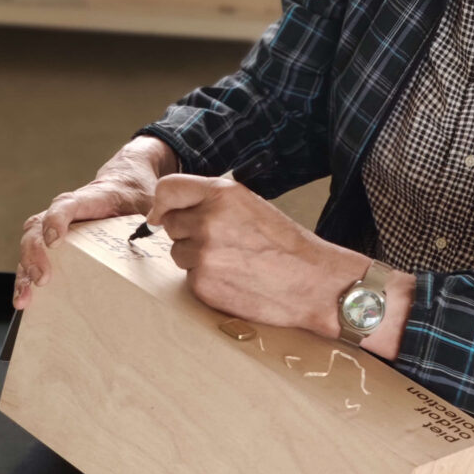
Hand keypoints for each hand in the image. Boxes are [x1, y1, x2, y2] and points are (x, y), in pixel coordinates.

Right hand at [14, 136, 177, 308]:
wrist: (130, 180)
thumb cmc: (139, 192)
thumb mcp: (152, 200)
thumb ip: (157, 215)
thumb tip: (157, 237)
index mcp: (93, 197)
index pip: (68, 204)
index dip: (58, 220)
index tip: (55, 241)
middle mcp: (70, 210)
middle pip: (39, 225)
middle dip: (35, 252)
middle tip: (41, 278)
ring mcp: (60, 225)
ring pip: (32, 240)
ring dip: (25, 268)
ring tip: (25, 297)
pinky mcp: (60, 240)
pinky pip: (36, 254)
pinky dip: (27, 275)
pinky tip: (24, 298)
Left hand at [149, 174, 371, 338]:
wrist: (313, 281)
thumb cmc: (286, 244)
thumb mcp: (250, 205)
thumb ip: (211, 202)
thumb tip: (165, 211)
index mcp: (223, 194)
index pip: (168, 189)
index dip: (161, 203)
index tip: (160, 215)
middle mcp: (209, 220)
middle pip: (171, 224)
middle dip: (188, 233)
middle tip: (223, 242)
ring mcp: (204, 253)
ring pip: (179, 253)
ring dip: (197, 258)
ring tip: (235, 262)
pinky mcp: (203, 284)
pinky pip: (189, 279)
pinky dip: (207, 280)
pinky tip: (235, 279)